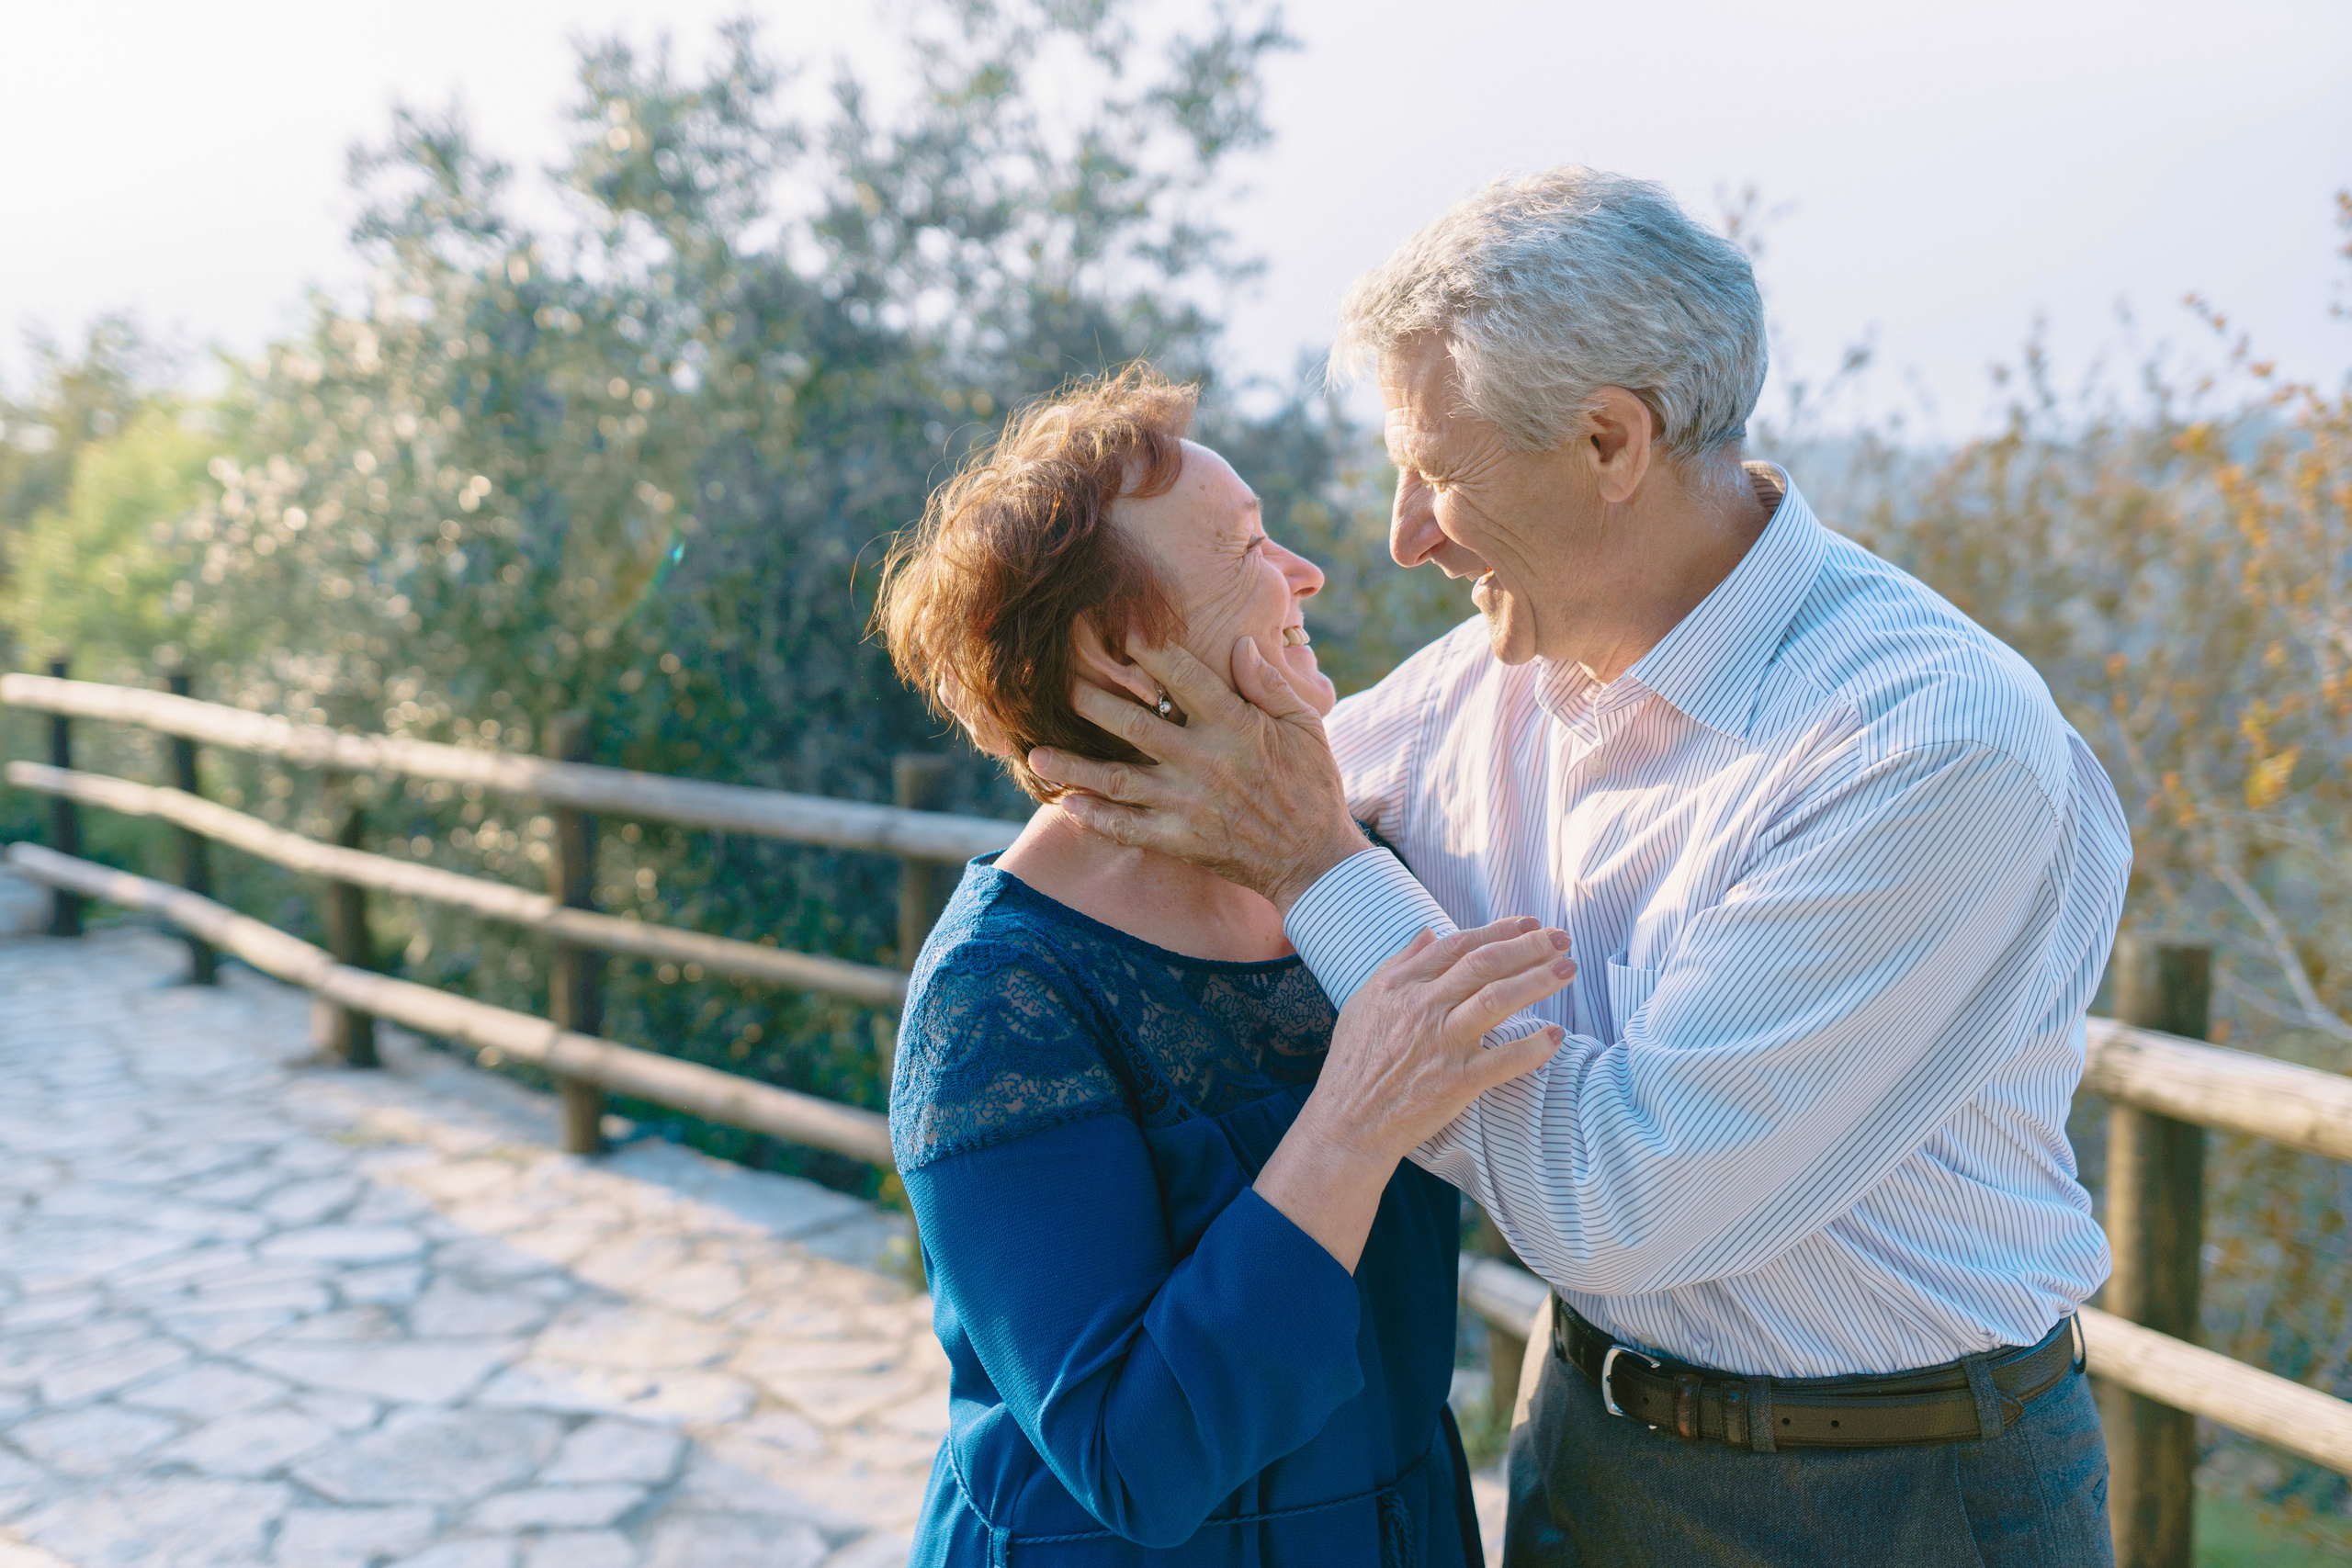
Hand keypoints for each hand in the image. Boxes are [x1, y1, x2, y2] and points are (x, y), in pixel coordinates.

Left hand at [1028, 637, 1368, 910]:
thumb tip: (1237, 644)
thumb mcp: (1305, 726)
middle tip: (1056, 685)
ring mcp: (1188, 805)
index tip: (1117, 629)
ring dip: (1074, 766)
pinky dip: (1094, 818)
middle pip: (1135, 726)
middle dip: (1092, 703)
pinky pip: (1127, 828)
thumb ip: (1269, 684)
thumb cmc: (1312, 785)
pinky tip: (1065, 804)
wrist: (1314, 860)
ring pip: (1118, 780)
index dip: (1150, 651)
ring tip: (1035, 753)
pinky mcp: (1180, 841)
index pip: (1185, 679)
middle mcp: (1205, 762)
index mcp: (1236, 727)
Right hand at [1255, 916, 1573, 1269]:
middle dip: (1528, 946)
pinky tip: (1555, 1036)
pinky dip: (1532, 1048)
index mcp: (1401, 986)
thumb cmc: (1356, 1064)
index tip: (1529, 923)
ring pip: (1497, 1000)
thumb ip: (1400, 965)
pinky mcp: (1456, 1081)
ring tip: (1568, 970)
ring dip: (1538, 981)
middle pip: (1484, 965)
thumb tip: (1428, 933)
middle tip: (1561, 937)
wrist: (1348, 1123)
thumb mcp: (1367, 1002)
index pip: (1458, 946)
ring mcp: (1441, 1044)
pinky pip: (1502, 1060)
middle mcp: (1423, 1008)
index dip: (1498, 930)